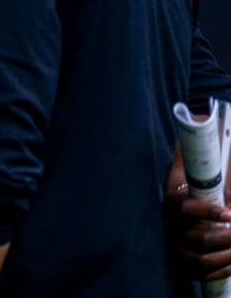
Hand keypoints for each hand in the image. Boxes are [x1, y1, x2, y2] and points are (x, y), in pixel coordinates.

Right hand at [164, 143, 230, 280]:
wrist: (193, 190)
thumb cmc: (205, 171)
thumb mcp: (205, 159)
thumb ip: (205, 147)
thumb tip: (202, 122)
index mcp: (173, 195)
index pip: (183, 209)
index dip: (205, 214)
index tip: (229, 213)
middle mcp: (169, 221)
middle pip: (195, 240)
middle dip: (225, 240)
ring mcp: (175, 240)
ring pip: (199, 260)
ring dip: (226, 258)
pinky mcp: (182, 257)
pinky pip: (198, 273)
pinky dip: (220, 271)